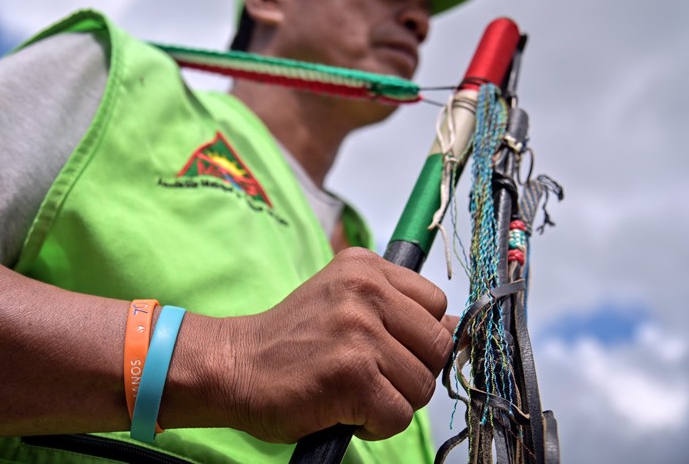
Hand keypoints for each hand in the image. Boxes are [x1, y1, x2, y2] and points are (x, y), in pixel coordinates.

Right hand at [206, 247, 454, 442]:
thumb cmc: (289, 342)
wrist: (234, 365)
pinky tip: (344, 409)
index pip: (436, 304)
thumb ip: (395, 308)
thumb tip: (457, 327)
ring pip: (422, 385)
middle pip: (438, 346)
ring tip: (353, 391)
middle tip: (372, 376)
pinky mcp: (351, 375)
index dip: (418, 337)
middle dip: (412, 372)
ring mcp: (358, 331)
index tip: (389, 349)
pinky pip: (399, 415)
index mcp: (364, 266)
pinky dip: (376, 425)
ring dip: (392, 400)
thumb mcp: (343, 302)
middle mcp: (364, 290)